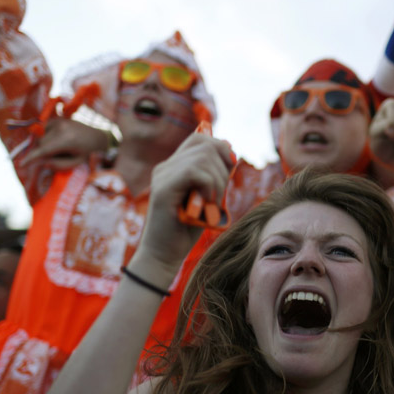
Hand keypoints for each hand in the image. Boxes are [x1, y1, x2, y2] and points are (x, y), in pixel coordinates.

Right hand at [20, 117, 112, 169]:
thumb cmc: (88, 152)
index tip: (21, 164)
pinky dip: (44, 137)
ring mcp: (58, 121)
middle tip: (47, 159)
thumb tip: (42, 162)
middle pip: (40, 142)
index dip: (31, 157)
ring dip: (42, 144)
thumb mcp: (76, 162)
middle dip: (39, 152)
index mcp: (66, 140)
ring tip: (56, 149)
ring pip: (40, 136)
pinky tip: (55, 141)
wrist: (98, 136)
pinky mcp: (57, 119)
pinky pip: (43, 129)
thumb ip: (59, 165)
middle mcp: (61, 128)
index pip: (43, 149)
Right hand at [131, 133, 234, 277]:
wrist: (163, 254)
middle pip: (204, 144)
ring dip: (218, 181)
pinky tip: (207, 203)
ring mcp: (162, 176)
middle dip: (223, 167)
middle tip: (220, 194)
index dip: (220, 148)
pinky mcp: (162, 188)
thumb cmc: (185, 229)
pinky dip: (209, 186)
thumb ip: (214, 177)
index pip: (199, 139)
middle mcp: (165, 167)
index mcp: (174, 166)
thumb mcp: (207, 198)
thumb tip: (231, 151)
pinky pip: (194, 172)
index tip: (231, 168)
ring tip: (213, 203)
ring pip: (202, 157)